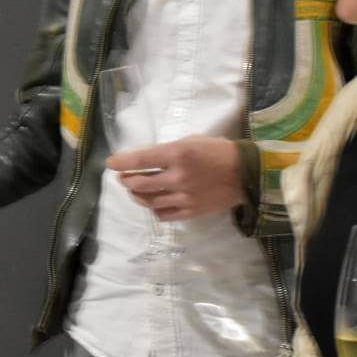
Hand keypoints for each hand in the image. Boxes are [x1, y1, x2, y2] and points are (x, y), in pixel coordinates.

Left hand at [107, 135, 243, 220]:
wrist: (245, 174)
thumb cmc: (218, 151)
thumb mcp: (191, 141)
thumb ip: (168, 151)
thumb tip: (146, 160)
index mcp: (177, 155)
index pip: (140, 160)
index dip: (121, 162)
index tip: (111, 164)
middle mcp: (178, 177)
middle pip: (140, 184)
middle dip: (126, 180)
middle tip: (123, 177)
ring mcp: (184, 197)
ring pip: (149, 201)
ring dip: (137, 195)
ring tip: (135, 191)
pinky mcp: (191, 212)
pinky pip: (164, 214)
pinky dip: (155, 209)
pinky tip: (154, 203)